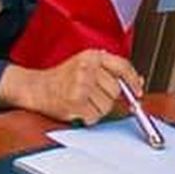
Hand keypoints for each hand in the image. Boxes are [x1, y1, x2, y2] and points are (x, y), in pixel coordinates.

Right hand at [0, 49, 144, 125]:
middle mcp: (87, 67)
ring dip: (96, 109)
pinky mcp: (75, 101)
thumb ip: (111, 71)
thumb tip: (137, 81)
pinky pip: (95, 116)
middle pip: (115, 90)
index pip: (122, 66)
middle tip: (91, 96)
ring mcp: (81, 84)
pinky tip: (77, 109)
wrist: (36, 88)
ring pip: (106, 106)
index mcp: (92, 55)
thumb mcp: (86, 66)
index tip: (138, 90)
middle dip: (106, 97)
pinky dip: (88, 117)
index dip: (132, 80)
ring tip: (82, 101)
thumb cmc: (61, 78)